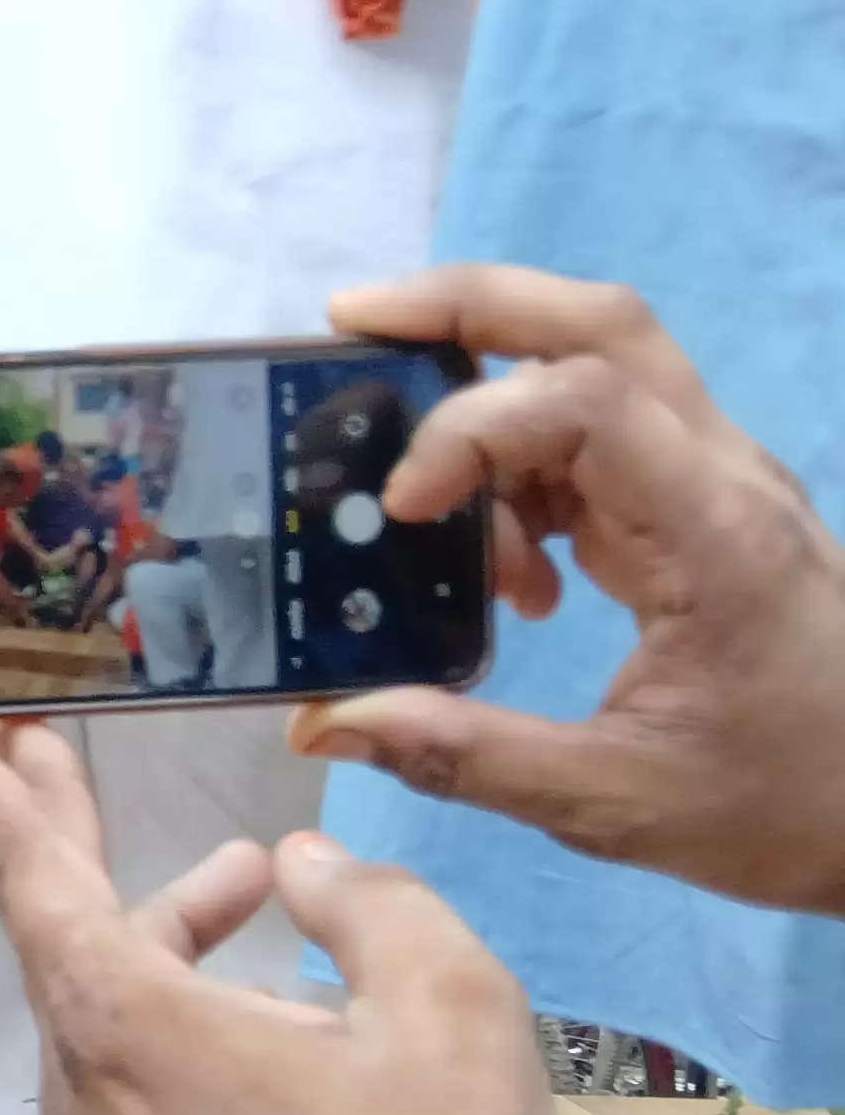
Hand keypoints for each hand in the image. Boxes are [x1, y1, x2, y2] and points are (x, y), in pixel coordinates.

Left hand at [0, 714, 568, 1114]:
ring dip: (164, 932)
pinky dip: (181, 1012)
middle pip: (57, 930)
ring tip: (248, 882)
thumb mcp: (446, 1002)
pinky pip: (139, 1077)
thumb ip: (366, 903)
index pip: (26, 875)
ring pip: (112, 1008)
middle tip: (42, 748)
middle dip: (51, 832)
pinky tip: (273, 1006)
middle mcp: (90, 1088)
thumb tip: (303, 868)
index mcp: (129, 1022)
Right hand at [297, 265, 844, 916]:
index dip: (469, 428)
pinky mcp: (703, 511)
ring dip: (490, 403)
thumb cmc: (788, 808)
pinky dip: (523, 468)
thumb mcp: (616, 805)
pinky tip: (502, 568)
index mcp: (717, 533)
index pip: (583, 398)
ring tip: (418, 496)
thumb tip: (326, 723)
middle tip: (352, 321)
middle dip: (467, 306)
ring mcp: (718, 484)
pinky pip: (599, 440)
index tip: (403, 510)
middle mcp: (723, 477)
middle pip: (598, 325)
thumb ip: (465, 757)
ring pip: (598, 367)